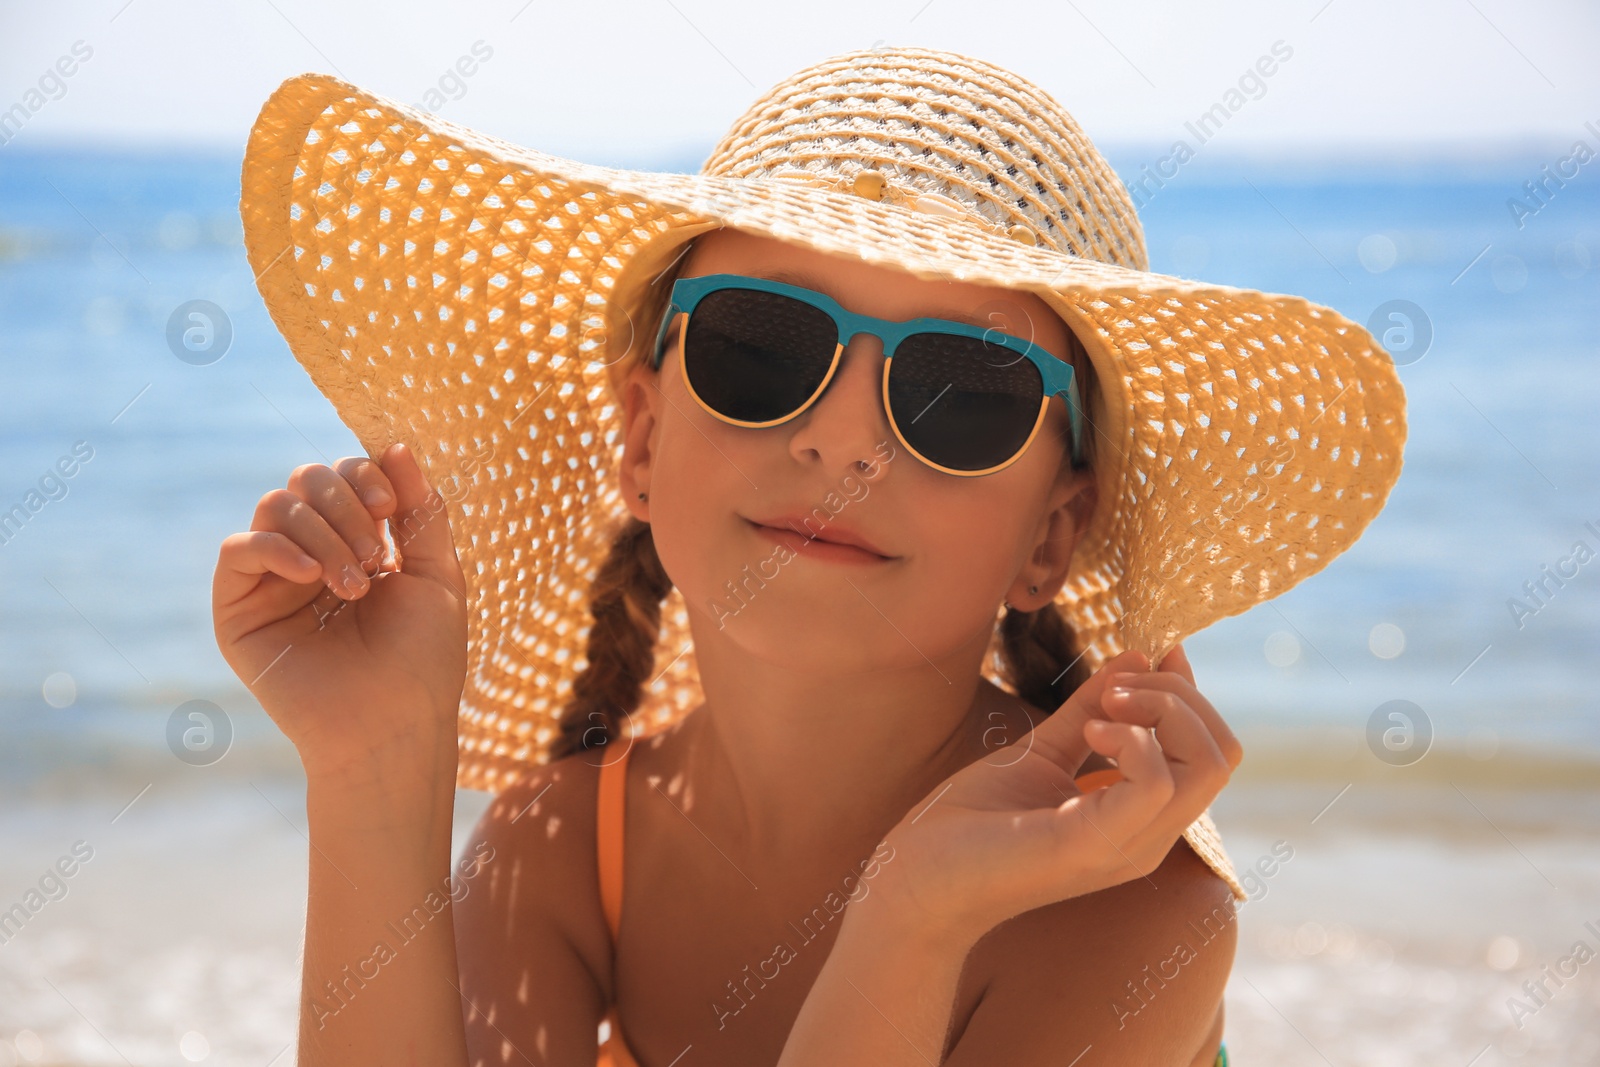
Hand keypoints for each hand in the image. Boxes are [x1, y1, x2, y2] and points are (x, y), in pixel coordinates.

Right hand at [211, 442, 468, 780]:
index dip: (364, 475)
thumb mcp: (437, 574)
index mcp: (357, 543)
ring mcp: (272, 582)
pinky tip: (311, 575)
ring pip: (275, 507)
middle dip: (344, 504)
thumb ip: (420, 510)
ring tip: (354, 585)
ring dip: (321, 532)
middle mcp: (310, 555)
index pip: (344, 475)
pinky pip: (237, 550)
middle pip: (305, 480)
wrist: (395, 724)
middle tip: (373, 554)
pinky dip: (276, 547)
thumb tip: (397, 445)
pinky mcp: (238, 611)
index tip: (390, 509)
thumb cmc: (423, 659)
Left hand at [870, 645, 1241, 945]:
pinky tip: (1089, 731)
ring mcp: (1128, 845)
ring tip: (1100, 708)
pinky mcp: (1095, 844)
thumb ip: (1089, 709)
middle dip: (1180, 696)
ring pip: (1207, 765)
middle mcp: (1149, 837)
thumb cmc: (974, 823)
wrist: (919, 878)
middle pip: (1222, 753)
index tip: (1154, 652)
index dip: (1190, 692)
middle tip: (1115, 688)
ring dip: (1160, 710)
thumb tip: (1137, 656)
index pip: (1213, 751)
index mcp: (1142, 817)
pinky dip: (1132, 739)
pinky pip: (1157, 785)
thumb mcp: (1044, 750)